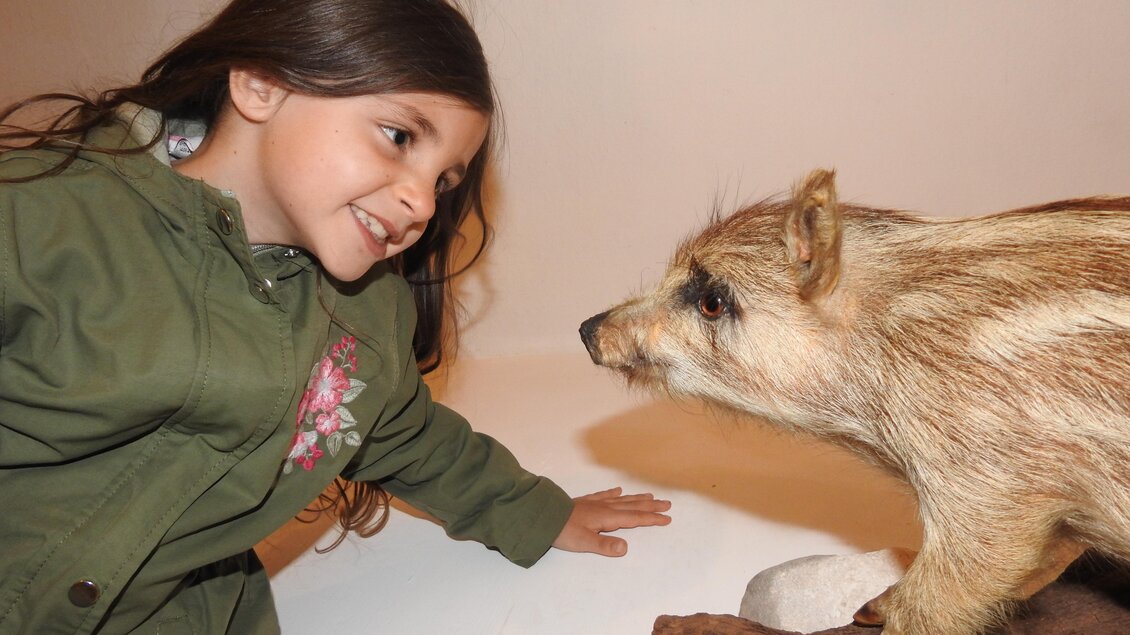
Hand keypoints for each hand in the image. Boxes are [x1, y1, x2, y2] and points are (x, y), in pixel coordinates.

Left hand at [551, 487, 671, 556]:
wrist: (542, 516)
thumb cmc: (562, 531)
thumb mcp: (584, 543)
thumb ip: (604, 546)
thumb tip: (625, 548)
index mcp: (607, 517)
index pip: (634, 518)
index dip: (651, 518)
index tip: (667, 518)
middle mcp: (604, 507)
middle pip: (632, 506)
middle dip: (650, 505)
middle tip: (667, 503)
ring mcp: (594, 503)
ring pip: (621, 500)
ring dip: (637, 498)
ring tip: (650, 495)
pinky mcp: (585, 502)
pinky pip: (604, 495)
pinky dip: (613, 493)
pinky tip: (617, 490)